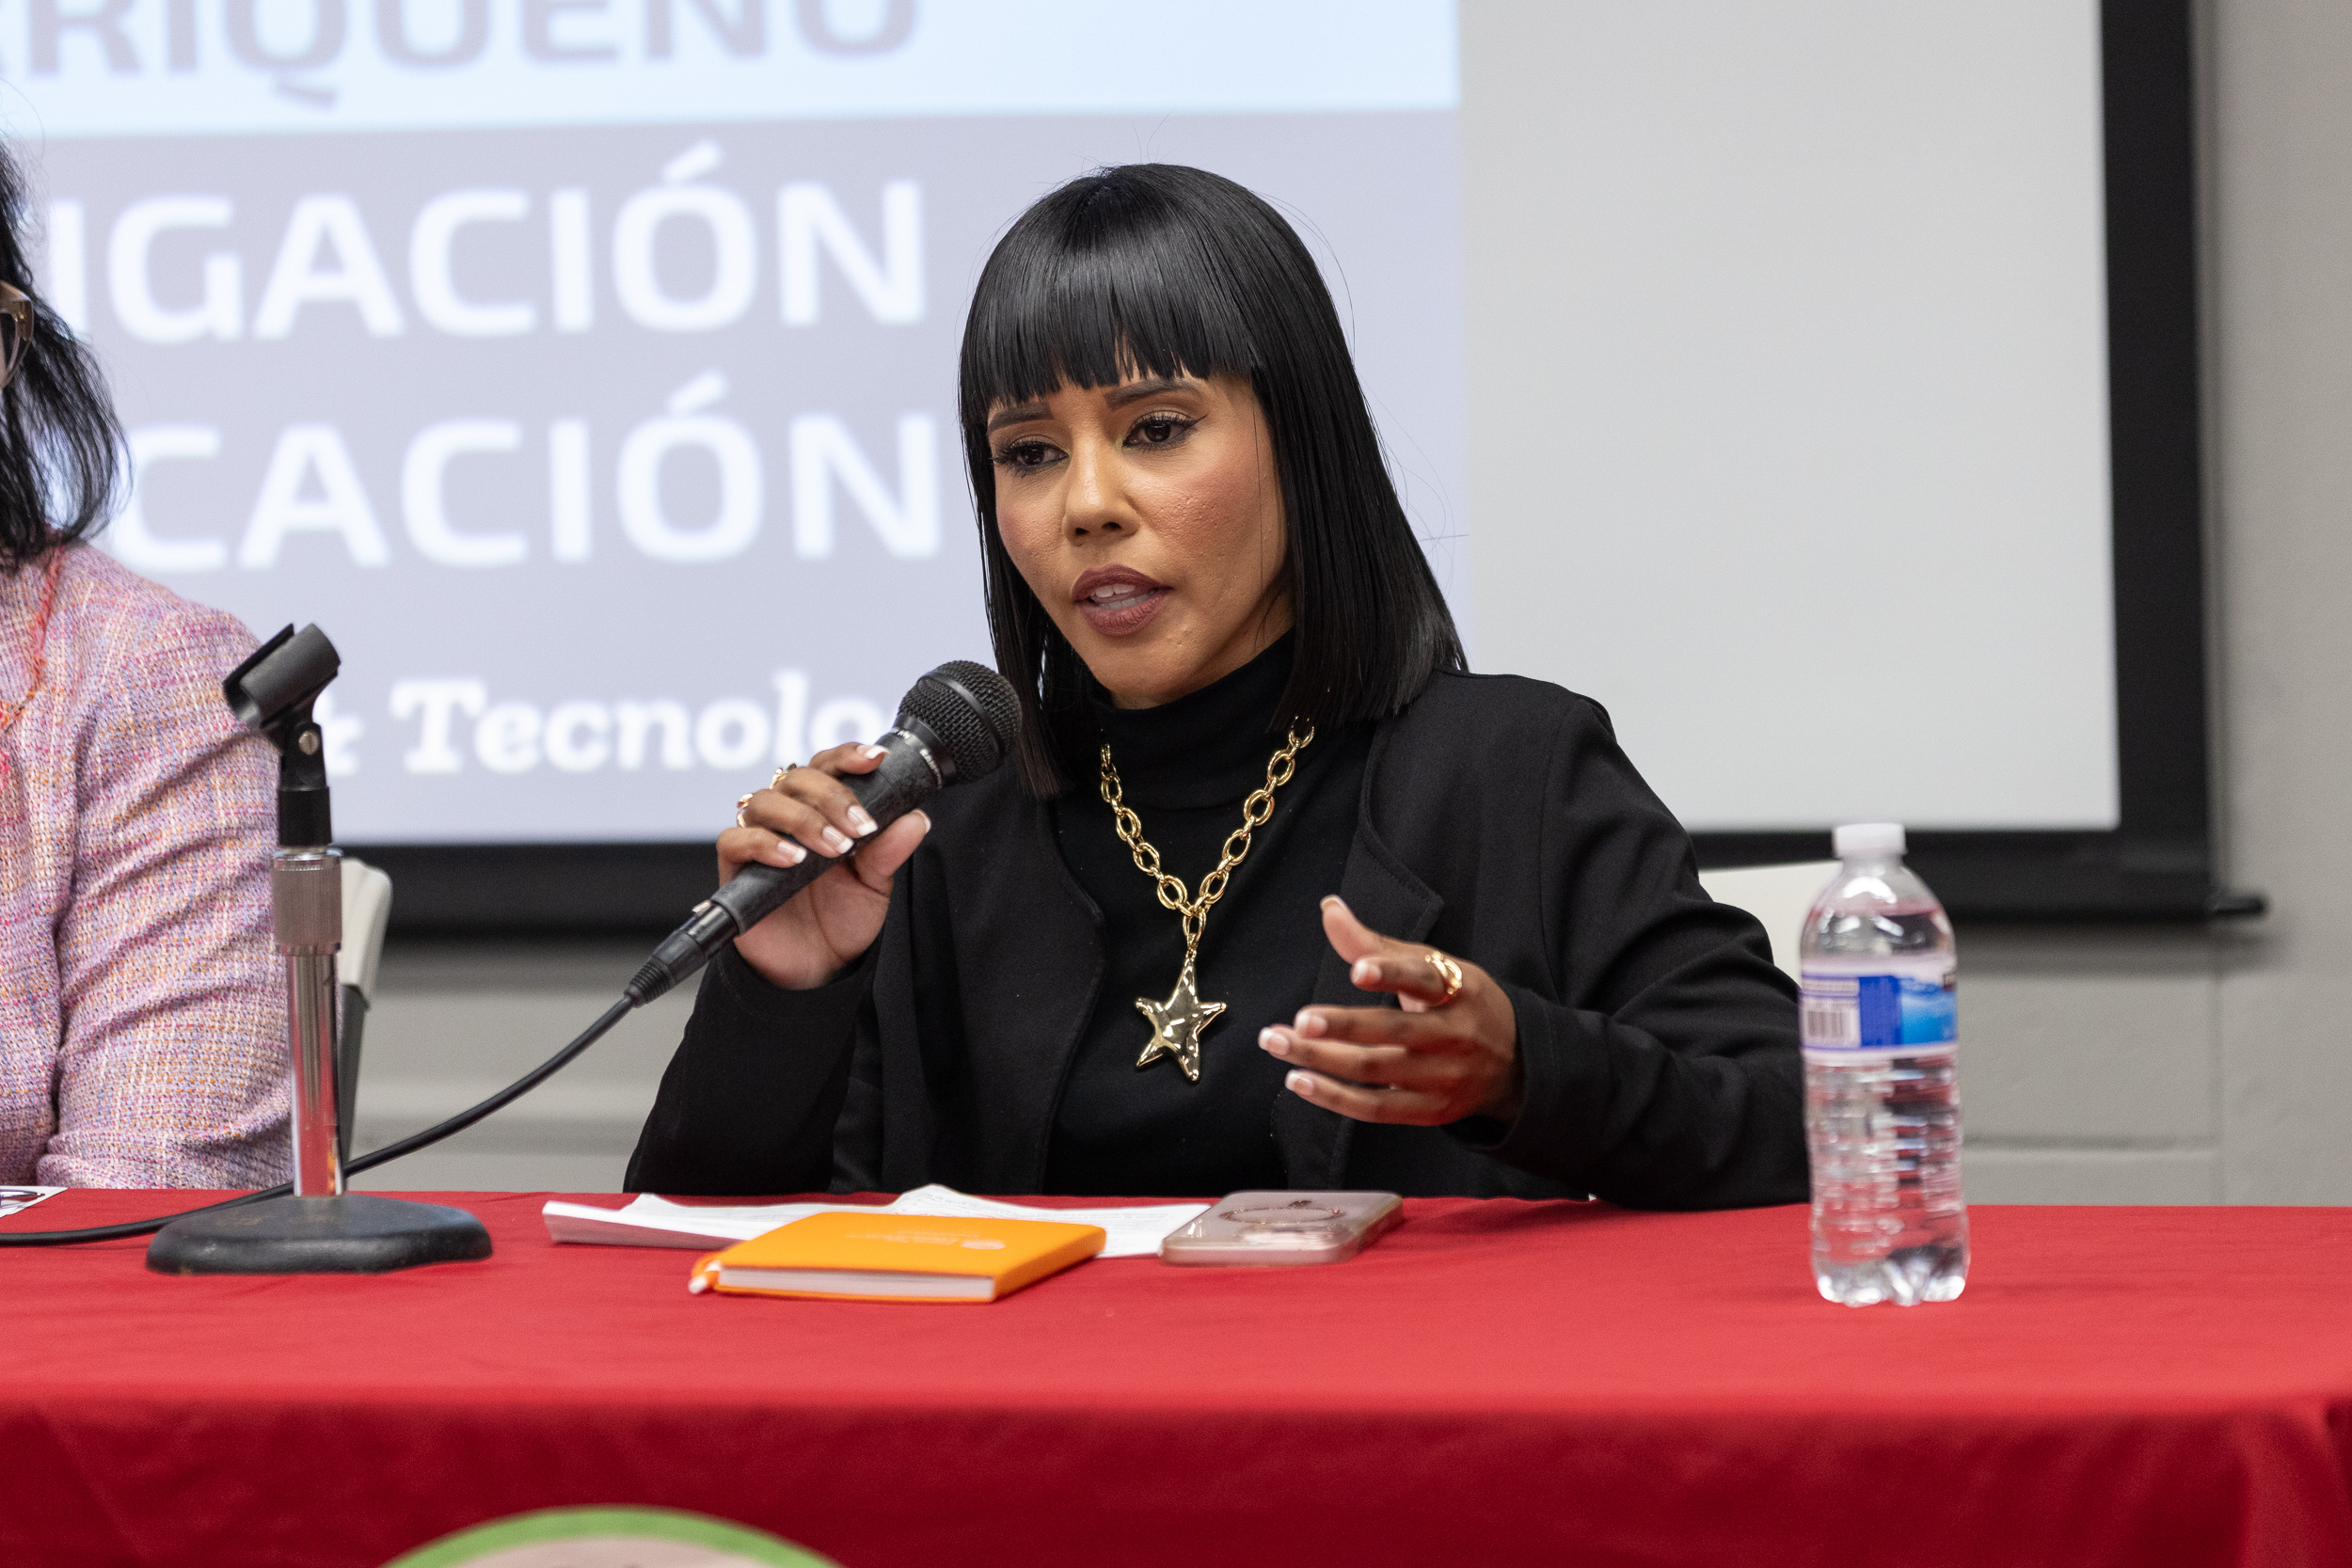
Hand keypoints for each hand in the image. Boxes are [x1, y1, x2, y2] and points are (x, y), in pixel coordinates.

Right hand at [722, 743, 929, 990]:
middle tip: (861, 829)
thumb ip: (890, 852)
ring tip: (835, 849)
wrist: (816, 970)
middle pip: (796, 777)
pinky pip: (735, 840)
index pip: (827, 766)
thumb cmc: (842, 920)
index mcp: (822, 811)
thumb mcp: (875, 886)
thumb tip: (916, 819)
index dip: (847, 755)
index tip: (875, 760)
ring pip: (765, 801)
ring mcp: (758, 840)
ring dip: (804, 819)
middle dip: (833, 797)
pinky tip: (794, 859)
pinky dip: (765, 843)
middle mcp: (787, 817)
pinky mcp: (734, 870)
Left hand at [1258, 896, 1523, 1125]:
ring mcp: (1443, 1077)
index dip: (1392, 973)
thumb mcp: (1433, 967)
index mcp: (1460, 990)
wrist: (1518, 1066)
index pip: (1425, 979)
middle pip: (1393, 1031)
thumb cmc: (1461, 1004)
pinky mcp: (1430, 1111)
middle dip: (1341, 1025)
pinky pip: (1376, 1108)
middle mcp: (1454, 1034)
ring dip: (1321, 1059)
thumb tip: (1328, 908)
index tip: (1357, 969)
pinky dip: (1334, 1097)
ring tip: (1277, 1042)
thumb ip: (1375, 944)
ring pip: (1376, 1070)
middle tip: (1299, 1019)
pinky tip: (1298, 1080)